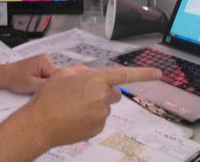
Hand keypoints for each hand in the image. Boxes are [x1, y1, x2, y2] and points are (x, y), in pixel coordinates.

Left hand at [0, 54, 54, 93]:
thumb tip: (60, 87)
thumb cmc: (14, 79)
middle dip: (47, 84)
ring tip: (33, 84)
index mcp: (45, 61)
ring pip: (52, 77)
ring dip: (44, 83)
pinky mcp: (41, 65)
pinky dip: (42, 81)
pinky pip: (47, 75)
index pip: (58, 77)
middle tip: (35, 87)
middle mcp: (46, 58)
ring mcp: (44, 61)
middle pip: (55, 77)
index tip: (41, 89)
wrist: (5, 75)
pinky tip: (34, 82)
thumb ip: (48, 85)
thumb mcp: (32, 85)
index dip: (50, 86)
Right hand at [22, 65, 161, 147]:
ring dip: (94, 105)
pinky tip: (74, 117)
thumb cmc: (49, 96)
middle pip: (113, 93)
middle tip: (83, 93)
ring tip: (72, 106)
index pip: (125, 75)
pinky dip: (89, 118)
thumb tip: (92, 76)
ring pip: (104, 107)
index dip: (144, 74)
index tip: (158, 74)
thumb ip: (83, 71)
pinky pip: (98, 120)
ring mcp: (102, 115)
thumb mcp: (63, 73)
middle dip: (103, 92)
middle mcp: (103, 97)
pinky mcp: (98, 129)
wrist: (41, 123)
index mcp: (96, 80)